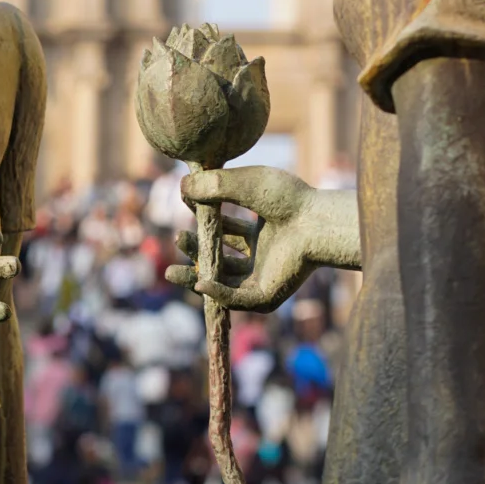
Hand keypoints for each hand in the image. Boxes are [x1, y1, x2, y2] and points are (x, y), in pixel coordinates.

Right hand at [166, 166, 322, 311]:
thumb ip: (213, 185)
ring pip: (223, 281)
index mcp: (264, 228)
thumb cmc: (287, 200)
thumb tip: (182, 186)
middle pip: (222, 256)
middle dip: (196, 251)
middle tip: (177, 241)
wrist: (313, 224)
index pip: (227, 229)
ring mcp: (265, 274)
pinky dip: (216, 293)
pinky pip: (236, 298)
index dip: (205, 221)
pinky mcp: (267, 295)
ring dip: (197, 277)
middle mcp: (264, 252)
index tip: (187, 206)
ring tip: (170, 272)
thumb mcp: (244, 185)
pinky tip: (200, 282)